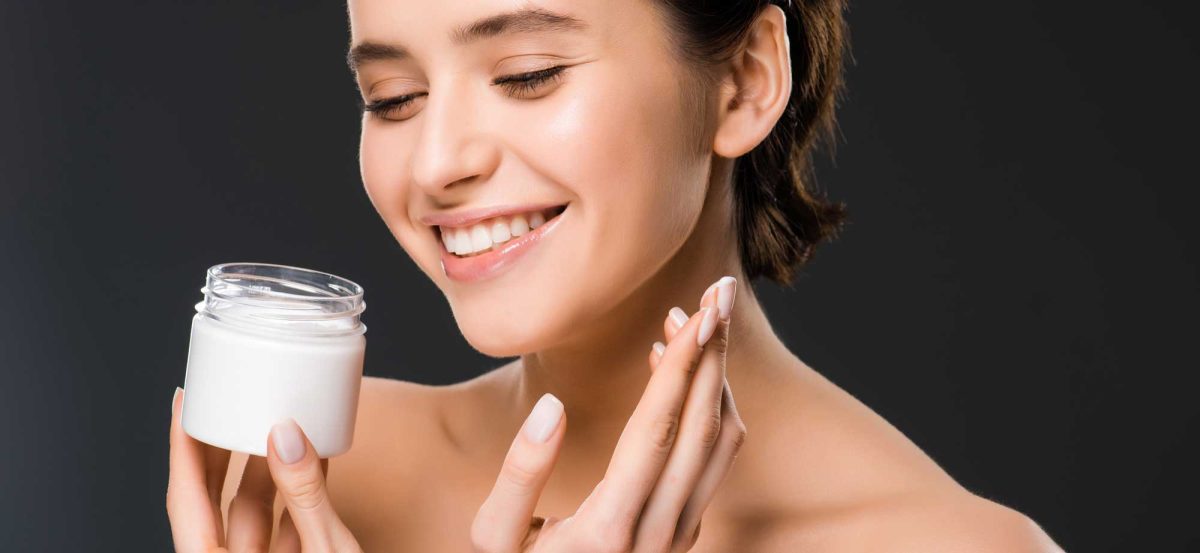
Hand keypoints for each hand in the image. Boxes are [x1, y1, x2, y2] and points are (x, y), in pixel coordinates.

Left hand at [166, 388, 362, 551]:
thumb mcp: (325, 550)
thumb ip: (305, 498)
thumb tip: (286, 437)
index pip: (185, 497)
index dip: (181, 446)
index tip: (185, 401)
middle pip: (209, 501)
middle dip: (216, 449)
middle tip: (220, 403)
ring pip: (249, 514)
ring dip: (263, 469)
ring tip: (272, 423)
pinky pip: (283, 526)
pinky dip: (296, 494)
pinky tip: (313, 460)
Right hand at [470, 276, 745, 552]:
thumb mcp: (494, 540)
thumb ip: (520, 473)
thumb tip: (552, 407)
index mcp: (609, 530)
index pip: (659, 430)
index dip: (683, 363)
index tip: (699, 308)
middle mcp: (658, 535)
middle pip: (704, 428)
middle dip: (713, 354)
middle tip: (716, 293)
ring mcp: (679, 539)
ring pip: (721, 446)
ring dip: (712, 380)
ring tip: (689, 326)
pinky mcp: (684, 537)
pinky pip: (712, 463)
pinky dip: (706, 411)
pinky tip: (676, 379)